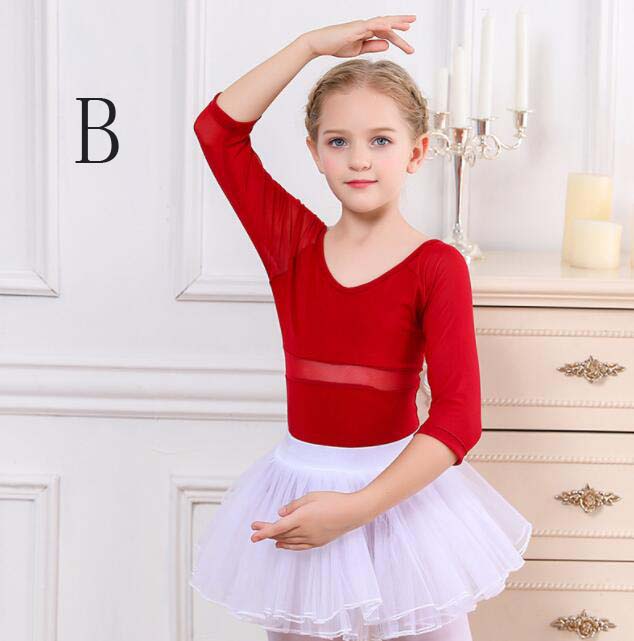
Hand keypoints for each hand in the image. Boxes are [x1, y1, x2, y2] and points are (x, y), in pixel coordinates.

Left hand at [250, 491, 372, 550]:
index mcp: (302, 517)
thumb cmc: (333, 500)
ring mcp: (311, 538)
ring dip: (275, 538)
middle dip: (266, 531)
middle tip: (255, 529)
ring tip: (265, 535)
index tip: (252, 534)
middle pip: (280, 534)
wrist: (352, 512)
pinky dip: (287, 545)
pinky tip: (280, 544)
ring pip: (288, 541)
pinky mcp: (317, 542)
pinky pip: (298, 546)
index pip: (278, 527)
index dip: (264, 531)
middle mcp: (304, 531)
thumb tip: (280, 512)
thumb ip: (294, 505)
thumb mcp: (311, 496)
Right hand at [303, 15, 415, 58]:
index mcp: (367, 32)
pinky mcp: (355, 29)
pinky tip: (390, 28)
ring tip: (408, 25)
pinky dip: (382, 26)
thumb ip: (373, 46)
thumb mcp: (358, 50)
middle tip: (414, 22)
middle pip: (387, 25)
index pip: (386, 34)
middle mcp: (366, 26)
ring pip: (381, 23)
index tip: (409, 46)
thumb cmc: (337, 46)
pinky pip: (371, 26)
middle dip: (401, 24)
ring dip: (395, 23)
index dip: (399, 38)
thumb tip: (387, 45)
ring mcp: (361, 26)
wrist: (320, 43)